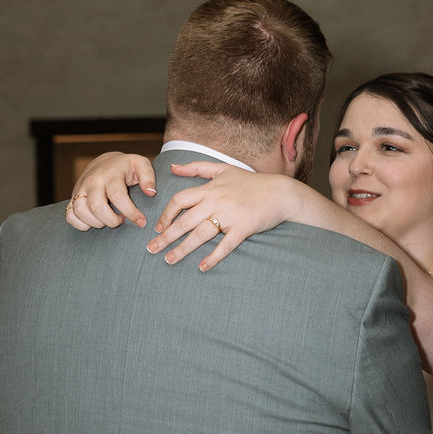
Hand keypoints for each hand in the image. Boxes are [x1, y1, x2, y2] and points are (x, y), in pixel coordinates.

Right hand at [66, 152, 156, 230]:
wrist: (104, 162)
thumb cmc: (125, 167)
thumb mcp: (141, 165)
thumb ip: (148, 177)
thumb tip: (151, 193)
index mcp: (110, 174)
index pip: (117, 195)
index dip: (130, 212)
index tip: (141, 221)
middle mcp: (92, 182)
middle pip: (96, 206)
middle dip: (111, 220)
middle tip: (121, 220)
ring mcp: (80, 190)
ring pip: (80, 211)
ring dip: (96, 223)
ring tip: (109, 220)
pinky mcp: (72, 198)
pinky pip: (70, 216)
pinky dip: (81, 224)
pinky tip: (95, 221)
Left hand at [146, 163, 298, 269]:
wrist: (281, 192)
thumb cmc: (252, 182)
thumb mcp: (223, 169)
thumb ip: (197, 168)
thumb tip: (172, 166)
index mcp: (209, 189)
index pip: (179, 201)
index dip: (166, 215)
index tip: (159, 227)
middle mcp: (216, 202)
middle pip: (184, 221)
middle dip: (166, 236)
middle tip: (151, 249)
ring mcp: (229, 216)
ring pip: (200, 235)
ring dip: (182, 249)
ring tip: (169, 260)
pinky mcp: (243, 228)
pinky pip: (225, 246)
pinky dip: (213, 257)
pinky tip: (202, 267)